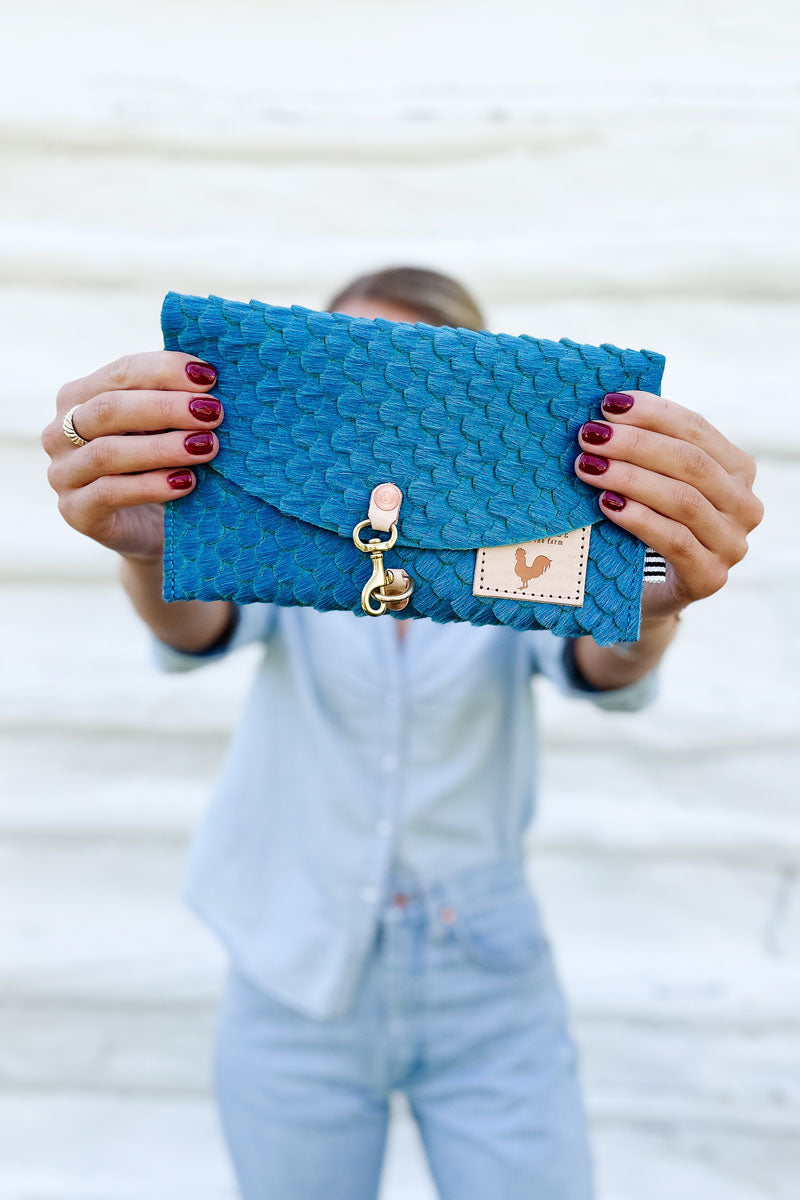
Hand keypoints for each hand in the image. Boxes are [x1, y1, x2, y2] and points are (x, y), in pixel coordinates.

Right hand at [42, 352, 221, 560]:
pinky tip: (186, 482)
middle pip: (109, 409)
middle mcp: (60, 431)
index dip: (165, 371)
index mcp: (79, 397)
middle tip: (212, 412)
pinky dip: (151, 485)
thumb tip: (209, 376)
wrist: (150, 528)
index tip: (209, 377)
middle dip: (165, 408)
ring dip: (163, 447)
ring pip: (107, 453)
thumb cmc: (158, 465)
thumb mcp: (163, 428)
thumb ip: (173, 402)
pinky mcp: (75, 511)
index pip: (120, 373)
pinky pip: (109, 493)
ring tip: (206, 446)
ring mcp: (62, 473)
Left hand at [574, 391, 763, 620]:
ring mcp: (732, 545)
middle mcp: (745, 506)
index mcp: (738, 471)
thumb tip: (607, 409)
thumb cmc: (650, 525)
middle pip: (690, 463)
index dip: (652, 412)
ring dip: (630, 478)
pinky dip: (638, 519)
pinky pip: (674, 540)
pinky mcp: (710, 578)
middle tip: (590, 436)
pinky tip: (607, 504)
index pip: (696, 430)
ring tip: (588, 466)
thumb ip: (648, 451)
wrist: (651, 593)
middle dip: (635, 444)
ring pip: (683, 500)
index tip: (608, 403)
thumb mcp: (655, 483)